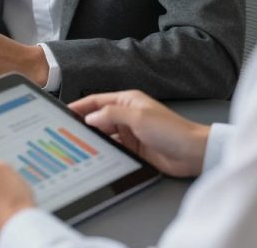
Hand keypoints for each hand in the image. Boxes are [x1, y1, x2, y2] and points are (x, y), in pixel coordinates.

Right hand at [69, 90, 210, 177]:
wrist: (192, 153)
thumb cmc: (171, 130)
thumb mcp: (137, 117)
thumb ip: (111, 114)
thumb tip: (90, 117)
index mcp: (127, 101)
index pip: (97, 101)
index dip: (80, 105)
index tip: (64, 111)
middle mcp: (126, 115)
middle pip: (98, 117)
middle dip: (83, 123)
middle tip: (66, 130)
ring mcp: (129, 133)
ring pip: (104, 134)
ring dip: (93, 138)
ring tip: (76, 144)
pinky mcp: (133, 149)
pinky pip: (112, 148)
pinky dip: (103, 150)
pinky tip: (94, 155)